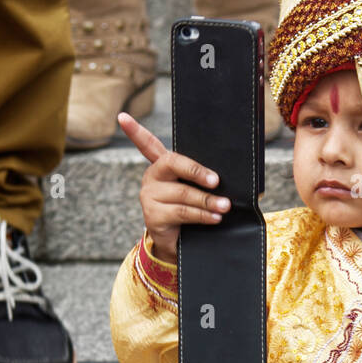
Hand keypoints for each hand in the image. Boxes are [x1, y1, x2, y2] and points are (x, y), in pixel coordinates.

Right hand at [118, 112, 230, 264]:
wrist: (179, 245)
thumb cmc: (191, 212)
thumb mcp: (196, 191)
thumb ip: (205, 180)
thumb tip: (238, 181)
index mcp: (162, 167)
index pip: (147, 144)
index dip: (135, 131)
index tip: (123, 117)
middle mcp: (152, 177)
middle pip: (173, 163)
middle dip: (197, 171)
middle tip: (216, 181)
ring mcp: (149, 196)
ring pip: (183, 193)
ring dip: (207, 200)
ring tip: (224, 206)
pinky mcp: (153, 215)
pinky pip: (183, 212)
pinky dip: (202, 215)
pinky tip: (214, 217)